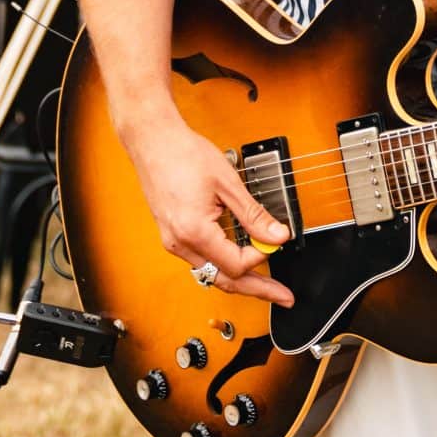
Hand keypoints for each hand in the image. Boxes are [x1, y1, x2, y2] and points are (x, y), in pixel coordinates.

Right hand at [118, 111, 292, 305]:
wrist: (153, 141)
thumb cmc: (184, 154)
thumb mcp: (228, 184)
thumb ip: (254, 215)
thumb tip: (277, 236)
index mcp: (194, 232)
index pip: (237, 264)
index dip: (261, 256)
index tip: (275, 242)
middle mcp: (180, 244)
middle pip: (224, 280)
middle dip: (257, 289)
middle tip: (283, 296)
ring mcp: (173, 242)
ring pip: (212, 274)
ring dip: (239, 278)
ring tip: (266, 284)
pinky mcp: (172, 236)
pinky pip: (201, 261)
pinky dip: (222, 264)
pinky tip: (238, 259)